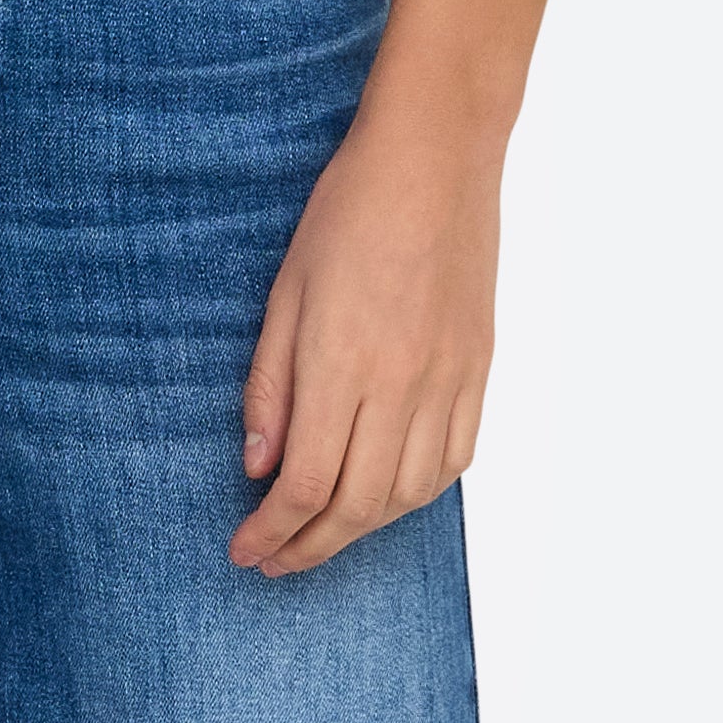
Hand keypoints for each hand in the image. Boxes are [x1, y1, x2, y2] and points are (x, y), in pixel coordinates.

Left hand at [231, 83, 502, 573]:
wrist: (435, 161)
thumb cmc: (348, 213)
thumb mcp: (284, 294)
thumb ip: (270, 387)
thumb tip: (257, 467)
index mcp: (341, 365)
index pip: (303, 485)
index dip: (271, 532)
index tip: (244, 549)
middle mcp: (400, 385)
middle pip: (355, 505)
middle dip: (308, 547)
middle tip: (273, 561)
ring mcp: (447, 381)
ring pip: (407, 495)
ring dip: (360, 530)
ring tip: (321, 534)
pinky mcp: (478, 371)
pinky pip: (452, 461)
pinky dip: (415, 496)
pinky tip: (385, 497)